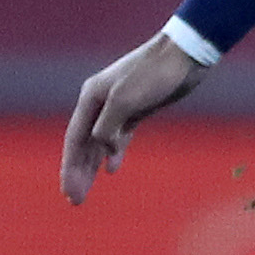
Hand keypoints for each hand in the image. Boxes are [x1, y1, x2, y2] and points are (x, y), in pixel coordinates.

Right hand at [62, 33, 208, 203]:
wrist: (185, 54)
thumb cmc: (154, 72)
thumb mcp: (126, 99)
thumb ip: (108, 125)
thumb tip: (100, 147)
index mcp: (92, 97)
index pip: (75, 139)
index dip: (70, 167)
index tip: (69, 192)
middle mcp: (101, 103)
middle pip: (84, 144)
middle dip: (78, 172)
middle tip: (75, 200)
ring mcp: (119, 106)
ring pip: (100, 142)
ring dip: (93, 166)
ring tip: (86, 190)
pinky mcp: (138, 109)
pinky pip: (119, 136)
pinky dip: (114, 152)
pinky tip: (111, 168)